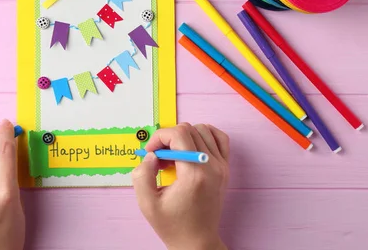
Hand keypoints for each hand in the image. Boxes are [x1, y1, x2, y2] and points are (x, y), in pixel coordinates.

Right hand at [132, 123, 229, 249]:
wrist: (197, 242)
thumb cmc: (173, 225)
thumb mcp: (147, 204)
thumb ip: (142, 175)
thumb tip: (152, 155)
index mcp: (194, 174)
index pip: (179, 134)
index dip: (159, 137)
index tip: (150, 153)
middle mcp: (212, 166)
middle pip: (189, 129)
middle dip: (168, 137)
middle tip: (159, 157)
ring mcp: (222, 166)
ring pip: (203, 129)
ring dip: (183, 136)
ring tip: (173, 155)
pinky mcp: (225, 168)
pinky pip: (220, 138)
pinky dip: (205, 135)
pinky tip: (192, 147)